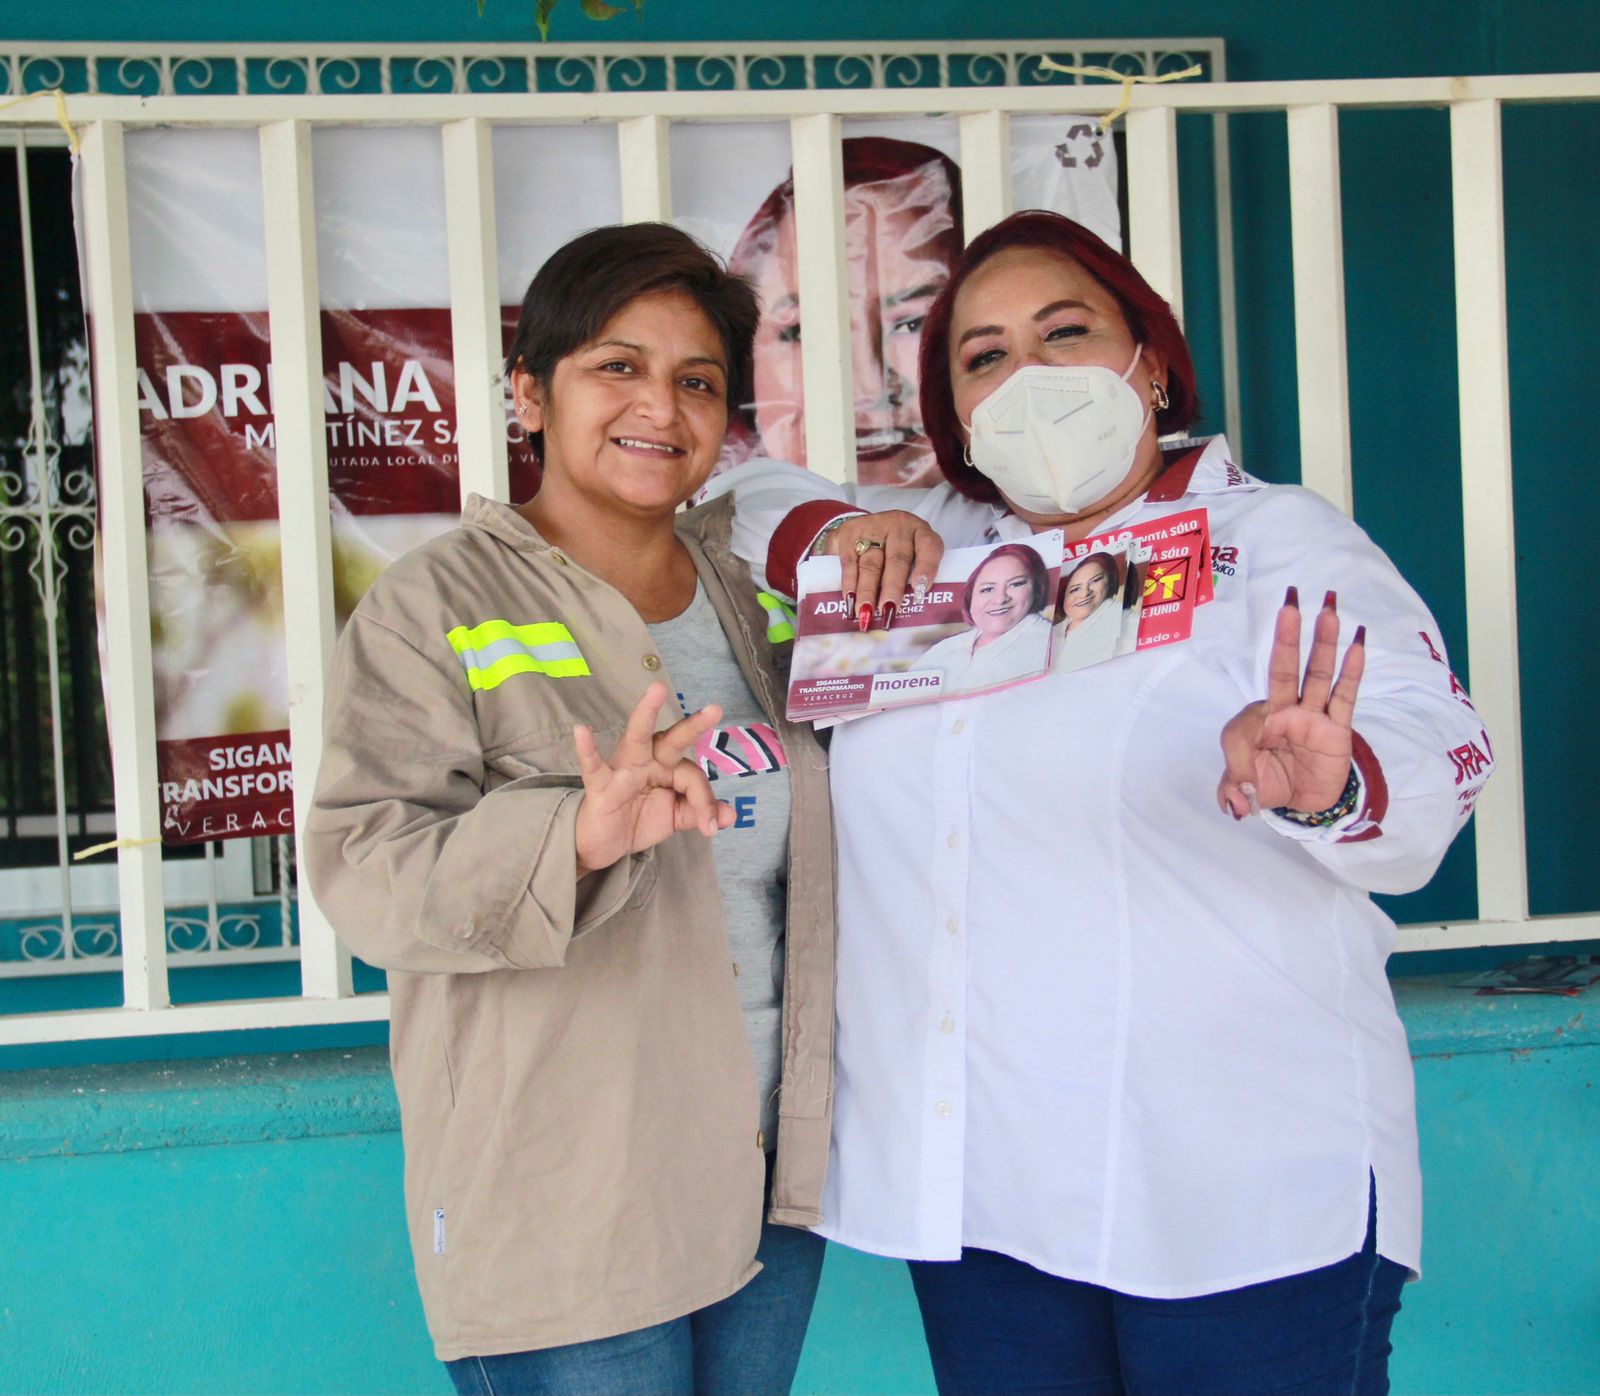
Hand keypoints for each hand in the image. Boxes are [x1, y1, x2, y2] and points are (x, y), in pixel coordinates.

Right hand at [573, 682, 733, 874]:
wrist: (604, 844)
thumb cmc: (639, 819)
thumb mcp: (675, 817)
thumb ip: (700, 812)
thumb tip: (730, 816)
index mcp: (668, 767)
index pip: (692, 776)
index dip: (704, 800)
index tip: (711, 825)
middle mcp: (647, 761)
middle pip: (672, 740)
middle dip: (693, 726)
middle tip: (716, 710)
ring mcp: (623, 770)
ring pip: (636, 739)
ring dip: (646, 714)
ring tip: (656, 690)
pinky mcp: (600, 786)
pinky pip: (593, 766)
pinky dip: (587, 750)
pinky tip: (581, 731)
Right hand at [823, 512, 944, 629]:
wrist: (859, 527)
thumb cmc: (892, 550)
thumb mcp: (909, 556)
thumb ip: (913, 579)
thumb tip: (913, 615)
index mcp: (921, 533)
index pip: (929, 547)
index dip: (927, 568)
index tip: (922, 590)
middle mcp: (899, 526)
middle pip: (897, 559)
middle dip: (892, 588)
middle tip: (888, 610)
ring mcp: (873, 527)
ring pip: (872, 563)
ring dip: (868, 591)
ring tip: (866, 612)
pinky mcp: (849, 533)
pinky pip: (850, 562)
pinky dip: (849, 583)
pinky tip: (850, 599)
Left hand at [1218, 589, 1365, 818]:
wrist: (1304, 802)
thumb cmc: (1270, 781)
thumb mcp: (1243, 787)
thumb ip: (1234, 787)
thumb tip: (1238, 805)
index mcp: (1257, 721)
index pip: (1244, 723)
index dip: (1240, 757)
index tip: (1246, 794)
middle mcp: (1285, 711)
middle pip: (1284, 668)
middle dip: (1287, 636)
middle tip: (1291, 599)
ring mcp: (1313, 717)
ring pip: (1318, 675)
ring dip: (1323, 643)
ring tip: (1329, 609)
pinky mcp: (1338, 729)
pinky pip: (1345, 698)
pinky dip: (1352, 672)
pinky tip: (1359, 643)